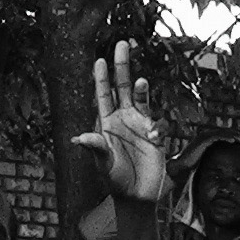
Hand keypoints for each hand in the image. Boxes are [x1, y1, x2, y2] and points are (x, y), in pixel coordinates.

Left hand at [71, 40, 169, 202]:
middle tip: (122, 44)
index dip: (101, 78)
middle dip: (122, 66)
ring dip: (142, 89)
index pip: (103, 95)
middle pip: (123, 87)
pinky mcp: (156, 137)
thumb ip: (95, 149)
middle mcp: (123, 119)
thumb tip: (79, 138)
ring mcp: (141, 126)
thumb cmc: (115, 180)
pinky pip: (159, 124)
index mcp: (107, 123)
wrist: (136, 196)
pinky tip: (153, 137)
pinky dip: (158, 127)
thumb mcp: (103, 165)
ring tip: (142, 82)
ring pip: (142, 99)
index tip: (99, 60)